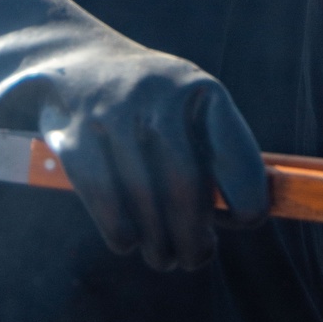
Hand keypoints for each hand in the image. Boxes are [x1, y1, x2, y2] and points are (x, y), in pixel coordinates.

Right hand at [0, 0, 267, 270]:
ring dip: (158, 241)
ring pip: (143, 195)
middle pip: (185, 183)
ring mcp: (113, 110)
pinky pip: (102, 194)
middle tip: (194, 259)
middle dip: (193, 235)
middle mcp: (160, 94)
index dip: (246, 197)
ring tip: (165, 258)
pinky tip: (128, 242)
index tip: (245, 222)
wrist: (76, 61)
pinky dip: (119, 229)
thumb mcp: (187, 108)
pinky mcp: (74, 131)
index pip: (235, 154)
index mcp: (201, 89)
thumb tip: (248, 217)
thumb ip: (214, 152)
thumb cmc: (150, 103)